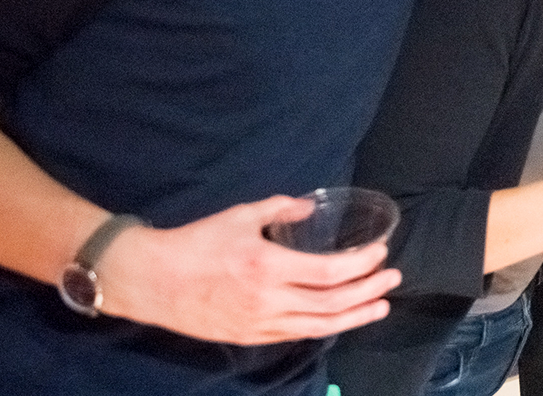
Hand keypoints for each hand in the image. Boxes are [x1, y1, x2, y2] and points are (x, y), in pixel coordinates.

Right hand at [92, 195, 401, 344]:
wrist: (149, 280)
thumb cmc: (195, 243)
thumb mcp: (240, 216)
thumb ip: (280, 209)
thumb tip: (309, 206)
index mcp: (267, 267)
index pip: (329, 272)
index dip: (362, 265)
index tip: (381, 253)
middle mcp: (267, 300)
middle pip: (332, 303)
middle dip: (368, 291)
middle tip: (392, 279)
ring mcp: (258, 323)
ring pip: (318, 326)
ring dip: (354, 317)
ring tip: (380, 307)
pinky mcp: (249, 336)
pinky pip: (296, 334)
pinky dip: (324, 327)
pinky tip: (340, 318)